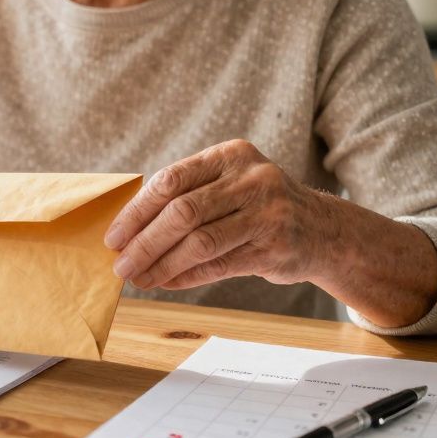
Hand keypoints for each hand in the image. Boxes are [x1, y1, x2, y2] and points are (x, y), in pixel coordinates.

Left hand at [104, 139, 330, 290]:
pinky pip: (219, 265)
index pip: (171, 180)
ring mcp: (268, 213)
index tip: (114, 236)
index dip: (137, 211)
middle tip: (121, 264)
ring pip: (200, 242)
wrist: (323, 229)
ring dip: (162, 264)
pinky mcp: (275, 248)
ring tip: (138, 279)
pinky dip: (186, 276)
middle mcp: (252, 179)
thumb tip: (128, 229)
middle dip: (144, 242)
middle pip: (183, 212)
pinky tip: (166, 282)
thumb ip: (186, 195)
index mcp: (230, 155)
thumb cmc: (257, 205)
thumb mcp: (229, 183)